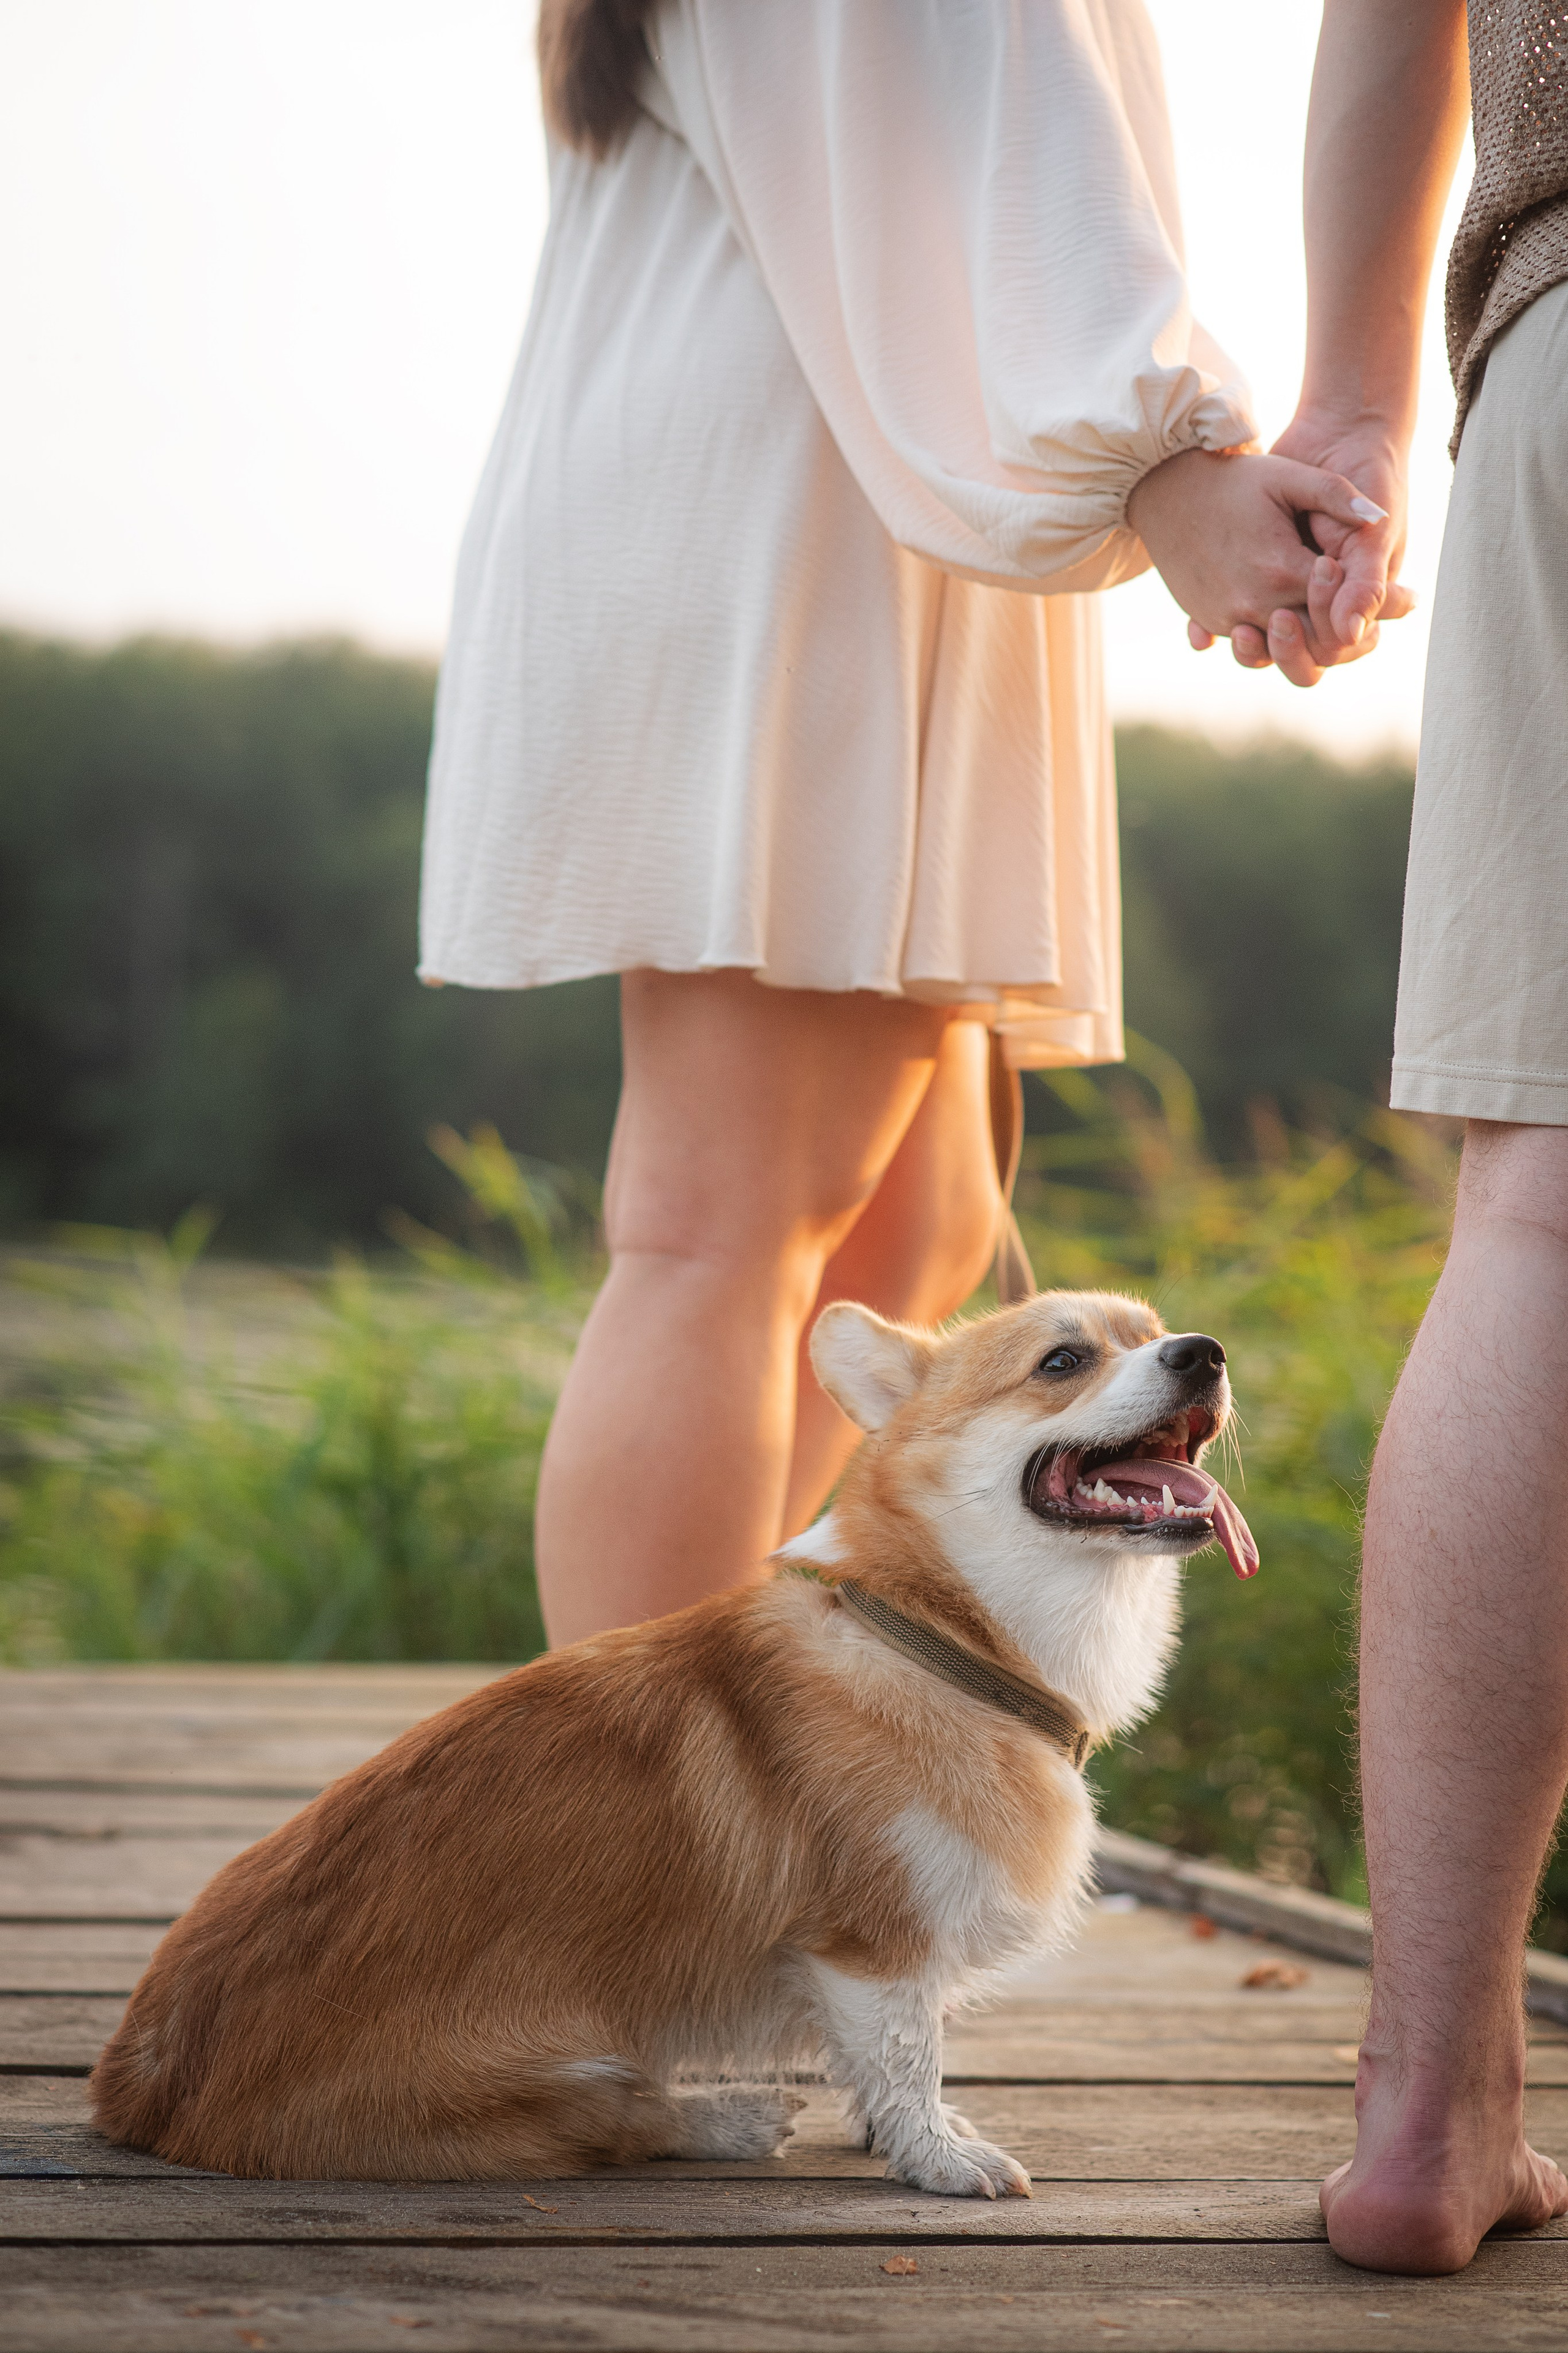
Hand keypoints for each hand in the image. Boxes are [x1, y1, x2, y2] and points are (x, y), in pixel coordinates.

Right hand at [1126, 447, 1397, 687]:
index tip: (1398, 598)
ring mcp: (1227, 618)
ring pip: (1280, 651)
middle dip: (1343, 635)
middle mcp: (1252, 604)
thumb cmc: (1233, 479)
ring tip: (1332, 629)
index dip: (1369, 605)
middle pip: (1313, 640)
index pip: (1338, 606)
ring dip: (1306, 644)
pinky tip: (1293, 625)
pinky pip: (1249, 645)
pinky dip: (1273, 640)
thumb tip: (1380, 516)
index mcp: (1280, 569)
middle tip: (1372, 630)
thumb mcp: (1289, 476)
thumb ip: (1337, 496)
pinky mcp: (1209, 621)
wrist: (1165, 491)